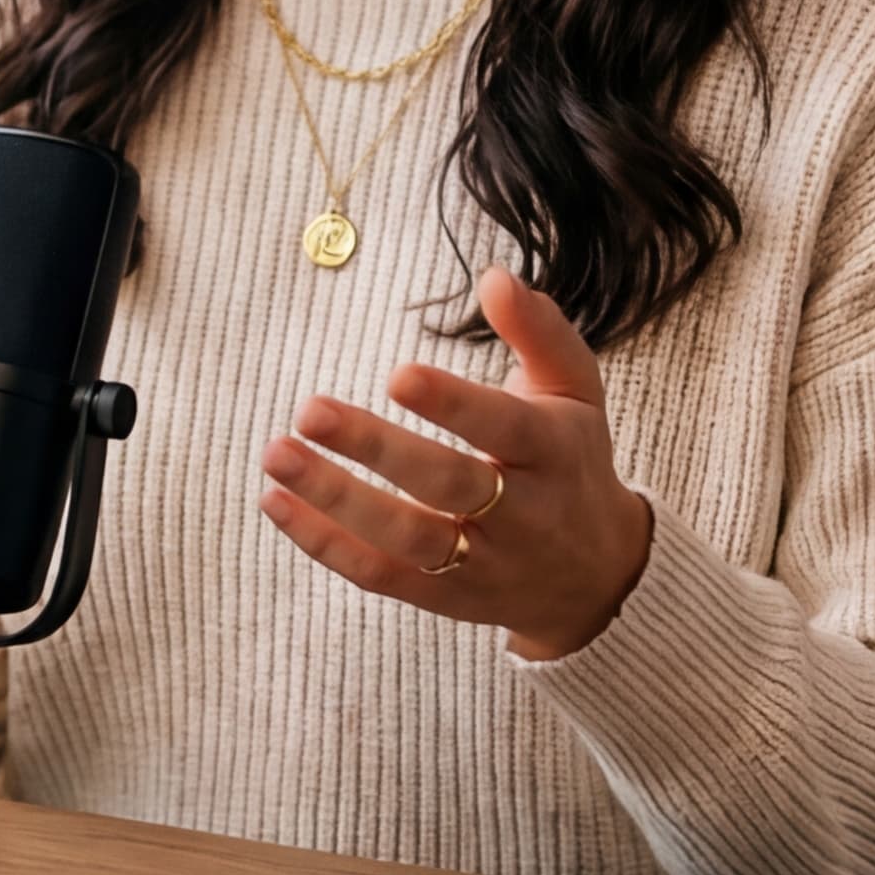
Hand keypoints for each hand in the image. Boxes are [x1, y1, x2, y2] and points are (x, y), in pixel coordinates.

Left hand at [262, 268, 651, 662]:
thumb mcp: (574, 391)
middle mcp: (521, 512)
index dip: (453, 404)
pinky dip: (326, 544)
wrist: (598, 576)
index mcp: (552, 451)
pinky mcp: (445, 596)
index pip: (504, 427)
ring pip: (408, 537)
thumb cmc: (570, 461)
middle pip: (447, 484)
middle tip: (310, 409)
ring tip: (277, 455)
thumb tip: (496, 277)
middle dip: (377, 449)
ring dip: (336, 500)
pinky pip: (381, 575)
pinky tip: (278, 503)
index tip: (397, 375)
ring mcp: (481, 562)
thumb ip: (538, 331)